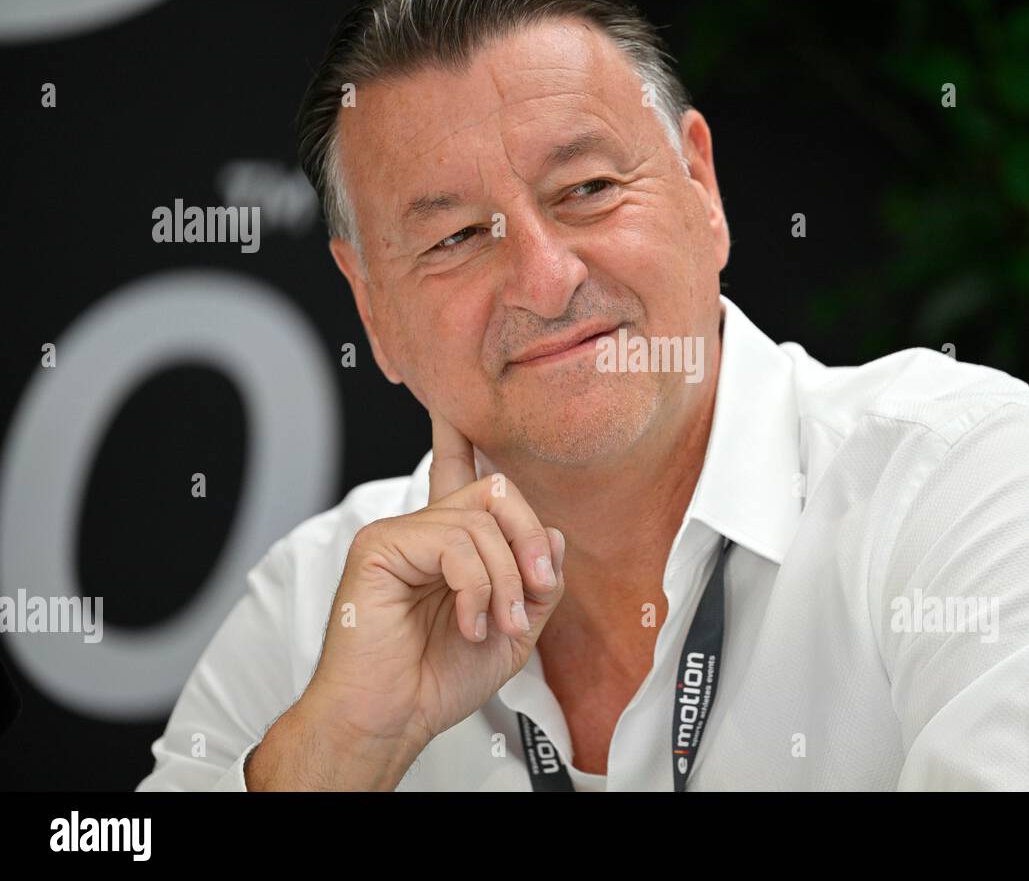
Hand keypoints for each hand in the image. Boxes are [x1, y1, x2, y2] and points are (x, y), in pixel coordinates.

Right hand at [295, 409, 565, 784]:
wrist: (392, 719)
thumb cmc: (438, 679)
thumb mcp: (514, 631)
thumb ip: (537, 582)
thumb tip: (552, 535)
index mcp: (452, 546)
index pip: (460, 473)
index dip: (460, 434)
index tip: (455, 403)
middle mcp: (425, 532)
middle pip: (497, 491)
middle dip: (529, 540)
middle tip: (536, 590)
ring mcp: (401, 535)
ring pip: (482, 521)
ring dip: (507, 580)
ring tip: (499, 625)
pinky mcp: (381, 546)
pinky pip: (454, 543)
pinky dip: (477, 588)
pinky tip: (471, 623)